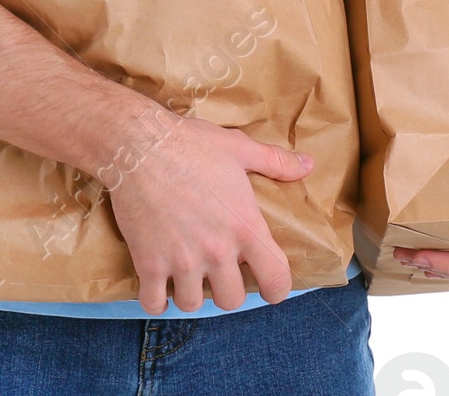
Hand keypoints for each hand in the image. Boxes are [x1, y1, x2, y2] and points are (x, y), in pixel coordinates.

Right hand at [104, 110, 312, 314]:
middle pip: (231, 300)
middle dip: (226, 288)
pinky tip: (158, 282)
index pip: (276, 280)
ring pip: (192, 304)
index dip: (276, 288)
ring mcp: (182, 260)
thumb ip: (275, 161)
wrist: (139, 144)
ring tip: (186, 272)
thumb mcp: (239, 148)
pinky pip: (154, 303)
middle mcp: (217, 251)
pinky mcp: (149, 263)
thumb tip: (308, 165)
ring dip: (190, 291)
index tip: (266, 284)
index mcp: (244, 226)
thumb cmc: (191, 143)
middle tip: (217, 269)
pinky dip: (156, 298)